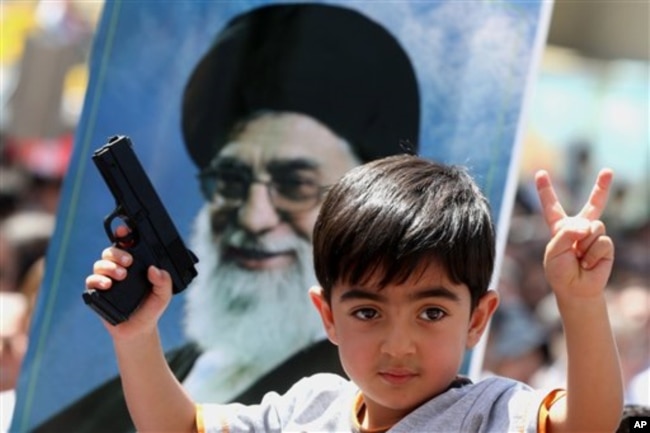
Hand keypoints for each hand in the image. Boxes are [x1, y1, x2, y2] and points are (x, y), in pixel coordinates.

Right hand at [85, 226, 172, 340]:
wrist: (139, 330)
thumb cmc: (151, 308)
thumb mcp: (164, 294)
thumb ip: (164, 281)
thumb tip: (154, 269)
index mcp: (135, 265)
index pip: (127, 246)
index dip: (123, 235)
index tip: (124, 231)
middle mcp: (119, 269)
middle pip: (111, 251)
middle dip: (118, 253)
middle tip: (129, 261)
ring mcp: (107, 280)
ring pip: (100, 263)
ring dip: (109, 266)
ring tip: (121, 276)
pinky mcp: (97, 292)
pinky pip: (91, 281)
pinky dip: (98, 280)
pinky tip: (108, 285)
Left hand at [535, 168, 613, 299]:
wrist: (575, 289)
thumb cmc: (560, 271)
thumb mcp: (553, 251)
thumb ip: (566, 234)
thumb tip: (587, 226)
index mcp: (559, 227)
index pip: (551, 205)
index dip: (546, 189)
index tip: (540, 173)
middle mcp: (579, 228)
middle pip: (593, 204)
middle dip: (601, 187)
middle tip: (608, 171)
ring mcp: (593, 235)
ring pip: (592, 226)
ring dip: (584, 244)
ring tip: (579, 257)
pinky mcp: (606, 245)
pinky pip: (601, 240)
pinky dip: (592, 254)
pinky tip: (588, 263)